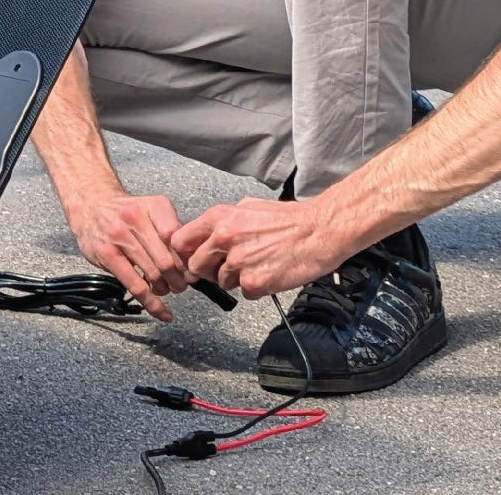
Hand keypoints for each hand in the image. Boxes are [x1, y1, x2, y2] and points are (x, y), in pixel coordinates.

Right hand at [66, 193, 192, 321]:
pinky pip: (135, 285)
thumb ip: (173, 229)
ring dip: (165, 289)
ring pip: (153, 274)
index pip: (179, 239)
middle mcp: (136, 218)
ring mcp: (119, 236)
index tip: (193, 270)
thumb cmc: (126, 212)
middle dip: (179, 279)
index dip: (188, 259)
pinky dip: (151, 303)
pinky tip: (161, 311)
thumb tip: (194, 256)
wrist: (90, 204)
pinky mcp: (106, 254)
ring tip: (166, 289)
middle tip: (181, 284)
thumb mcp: (153, 208)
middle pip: (167, 260)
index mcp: (154, 206)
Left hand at [170, 198, 346, 298]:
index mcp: (219, 218)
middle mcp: (224, 239)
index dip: (185, 253)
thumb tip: (206, 234)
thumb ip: (222, 222)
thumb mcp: (247, 207)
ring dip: (235, 279)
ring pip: (220, 282)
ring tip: (257, 265)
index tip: (191, 258)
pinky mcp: (254, 283)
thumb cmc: (289, 219)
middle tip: (225, 268)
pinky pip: (243, 293)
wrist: (321, 231)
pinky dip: (255, 288)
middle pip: (195, 266)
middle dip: (208, 270)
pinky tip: (269, 273)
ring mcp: (238, 262)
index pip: (179, 241)